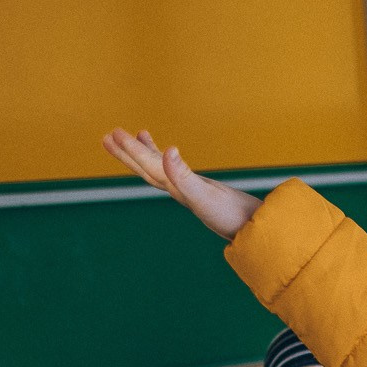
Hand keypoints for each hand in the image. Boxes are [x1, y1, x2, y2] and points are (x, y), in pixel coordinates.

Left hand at [101, 128, 261, 240]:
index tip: (115, 134)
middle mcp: (181, 190)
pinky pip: (179, 171)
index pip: (149, 167)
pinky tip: (172, 154)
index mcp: (178, 190)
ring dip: (145, 154)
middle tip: (108, 137)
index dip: (132, 150)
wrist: (258, 233)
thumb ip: (185, 176)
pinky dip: (170, 160)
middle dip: (128, 153)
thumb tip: (170, 151)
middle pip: (147, 170)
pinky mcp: (205, 190)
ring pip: (161, 170)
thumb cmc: (234, 218)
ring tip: (134, 136)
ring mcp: (192, 190)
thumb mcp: (207, 196)